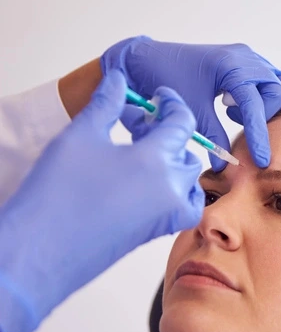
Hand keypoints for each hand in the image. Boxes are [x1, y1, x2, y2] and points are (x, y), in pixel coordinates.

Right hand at [0, 70, 203, 331]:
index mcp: (157, 160)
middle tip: (138, 123)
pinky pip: (185, 206)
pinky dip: (179, 192)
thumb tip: (118, 80)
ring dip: (173, 161)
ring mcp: (167, 214)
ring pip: (189, 179)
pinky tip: (150, 183)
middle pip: (186, 150)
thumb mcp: (81, 135)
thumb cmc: (57, 193)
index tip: (159, 96)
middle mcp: (172, 188)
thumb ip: (106, 103)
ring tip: (141, 152)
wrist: (40, 250)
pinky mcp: (157, 232)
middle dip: (167, 132)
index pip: (182, 122)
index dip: (172, 103)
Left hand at [101, 36, 280, 169]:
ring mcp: (246, 56)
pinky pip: (268, 79)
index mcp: (231, 65)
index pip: (256, 105)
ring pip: (277, 84)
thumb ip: (211, 136)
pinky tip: (233, 102)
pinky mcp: (244, 60)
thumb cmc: (164, 78)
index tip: (260, 160)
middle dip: (261, 113)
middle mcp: (244, 57)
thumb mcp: (190, 110)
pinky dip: (259, 96)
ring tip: (230, 109)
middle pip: (277, 91)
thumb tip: (224, 165)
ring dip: (262, 103)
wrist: (146, 59)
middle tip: (231, 118)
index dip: (259, 136)